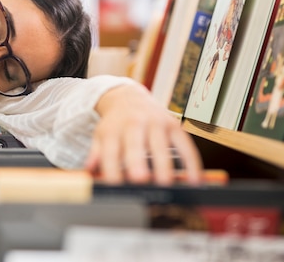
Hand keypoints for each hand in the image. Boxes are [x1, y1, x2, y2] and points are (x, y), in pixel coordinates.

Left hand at [86, 83, 202, 185]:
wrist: (129, 97)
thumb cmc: (115, 124)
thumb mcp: (101, 136)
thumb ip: (96, 154)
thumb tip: (89, 171)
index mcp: (113, 129)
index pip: (110, 150)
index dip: (111, 168)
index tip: (114, 185)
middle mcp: (134, 123)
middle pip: (135, 144)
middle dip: (137, 161)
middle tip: (140, 179)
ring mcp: (156, 122)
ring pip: (161, 144)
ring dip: (164, 164)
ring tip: (167, 184)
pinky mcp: (174, 124)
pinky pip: (185, 145)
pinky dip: (191, 163)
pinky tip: (195, 180)